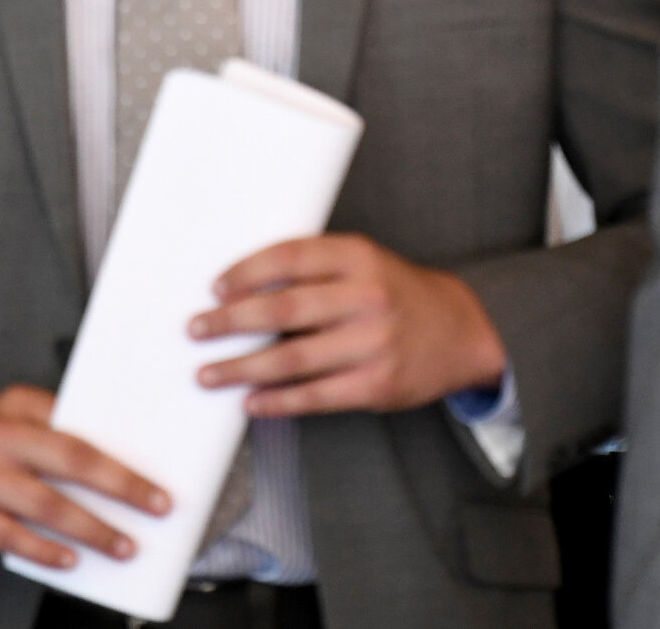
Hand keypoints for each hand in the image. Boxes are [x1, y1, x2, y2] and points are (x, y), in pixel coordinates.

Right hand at [0, 385, 172, 569]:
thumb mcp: (9, 425)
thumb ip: (53, 435)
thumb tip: (122, 462)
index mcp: (18, 405)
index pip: (81, 422)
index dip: (123, 447)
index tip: (160, 467)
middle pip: (72, 458)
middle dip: (123, 485)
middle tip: (159, 505)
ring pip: (47, 504)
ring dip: (93, 528)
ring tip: (125, 545)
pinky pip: (13, 536)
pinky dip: (46, 551)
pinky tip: (72, 560)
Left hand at [191, 233, 507, 416]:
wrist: (462, 332)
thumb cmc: (398, 294)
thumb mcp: (366, 263)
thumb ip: (317, 269)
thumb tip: (244, 288)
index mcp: (360, 257)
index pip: (290, 257)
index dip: (246, 272)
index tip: (216, 287)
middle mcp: (367, 297)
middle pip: (283, 309)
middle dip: (230, 321)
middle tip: (197, 329)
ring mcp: (373, 344)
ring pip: (292, 360)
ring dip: (241, 369)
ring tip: (209, 373)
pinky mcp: (377, 385)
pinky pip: (315, 397)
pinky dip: (277, 402)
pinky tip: (251, 402)